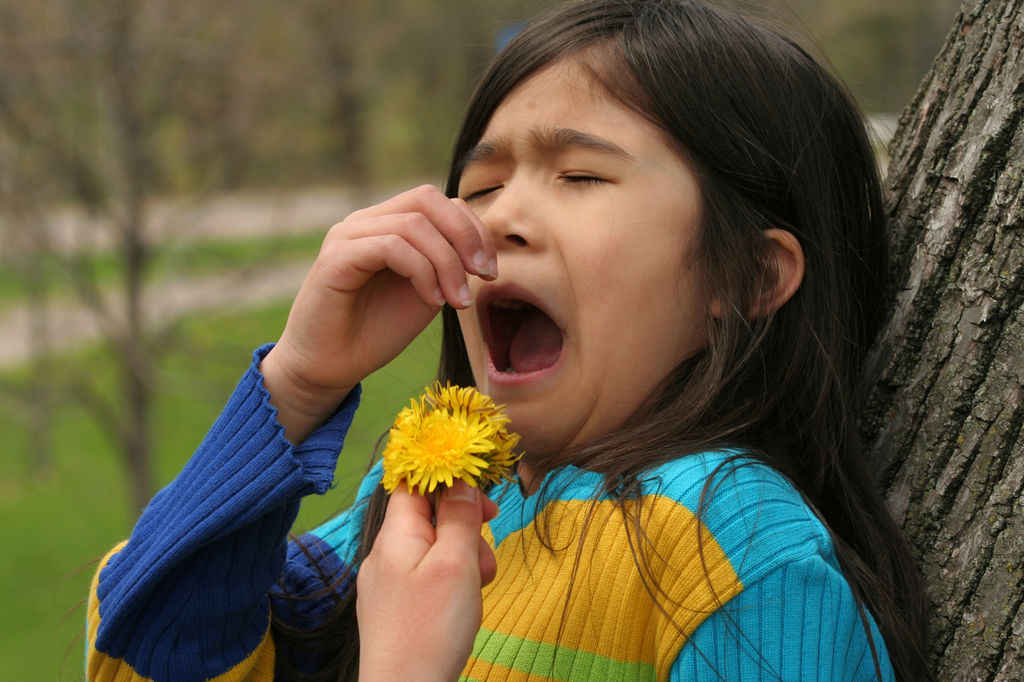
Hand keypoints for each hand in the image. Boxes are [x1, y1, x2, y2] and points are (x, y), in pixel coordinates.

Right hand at [259, 185, 495, 442]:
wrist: (330, 366)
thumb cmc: (375, 331)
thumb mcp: (426, 293)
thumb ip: (446, 264)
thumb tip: (482, 247)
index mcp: (388, 225)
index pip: (439, 202)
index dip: (474, 230)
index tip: (490, 271)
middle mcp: (366, 222)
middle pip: (427, 199)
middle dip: (466, 234)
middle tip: (484, 274)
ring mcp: (348, 236)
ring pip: (414, 224)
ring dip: (447, 263)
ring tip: (457, 302)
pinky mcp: (336, 258)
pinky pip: (391, 246)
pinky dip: (422, 272)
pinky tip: (432, 301)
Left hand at [356, 481, 498, 681]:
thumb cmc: (429, 630)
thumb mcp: (455, 563)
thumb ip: (459, 517)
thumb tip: (460, 480)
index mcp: (394, 535)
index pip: (414, 484)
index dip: (448, 482)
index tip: (480, 500)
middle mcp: (385, 554)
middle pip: (430, 519)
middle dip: (465, 531)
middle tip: (482, 560)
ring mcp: (387, 583)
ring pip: (433, 551)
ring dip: (462, 561)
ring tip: (474, 591)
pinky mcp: (394, 608)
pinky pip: (426, 578)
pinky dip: (450, 584)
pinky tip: (460, 608)